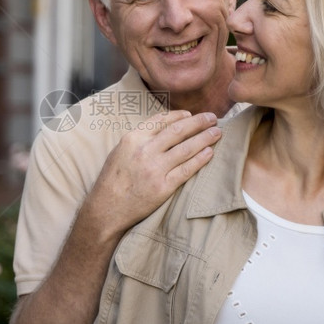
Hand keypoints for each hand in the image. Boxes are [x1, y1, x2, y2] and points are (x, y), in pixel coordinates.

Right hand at [83, 110, 221, 238]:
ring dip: (205, 138)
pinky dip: (201, 159)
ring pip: (186, 148)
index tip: (192, 115)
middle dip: (199, 122)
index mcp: (133, 138)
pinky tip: (210, 152)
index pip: (162, 120)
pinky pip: (187, 169)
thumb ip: (140, 138)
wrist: (107, 208)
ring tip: (217, 133)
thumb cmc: (113, 179)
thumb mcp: (120, 150)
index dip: (181, 116)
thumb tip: (163, 126)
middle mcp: (145, 150)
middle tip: (212, 118)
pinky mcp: (163, 187)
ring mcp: (155, 169)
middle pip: (179, 130)